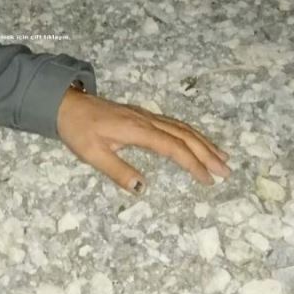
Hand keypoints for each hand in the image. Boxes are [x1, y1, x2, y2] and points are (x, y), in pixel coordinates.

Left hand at [56, 89, 230, 193]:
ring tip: (223, 157)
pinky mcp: (143, 115)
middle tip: (227, 171)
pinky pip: (174, 124)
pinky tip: (198, 142)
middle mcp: (147, 120)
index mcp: (137, 130)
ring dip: (204, 142)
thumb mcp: (92, 154)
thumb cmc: (78, 131)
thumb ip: (118, 171)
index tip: (208, 180)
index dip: (193, 164)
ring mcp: (146, 115)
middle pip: (185, 136)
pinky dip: (192, 134)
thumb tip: (143, 188)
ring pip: (182, 127)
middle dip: (208, 154)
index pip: (173, 148)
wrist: (66, 104)